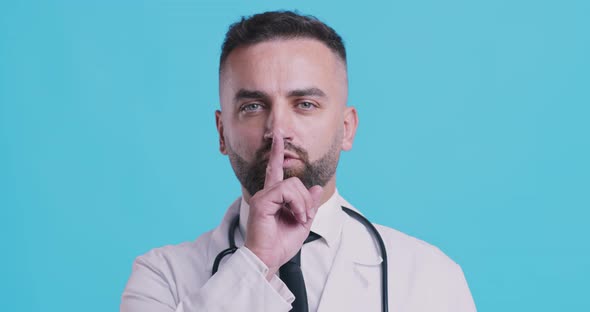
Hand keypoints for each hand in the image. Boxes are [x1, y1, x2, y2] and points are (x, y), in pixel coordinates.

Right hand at [244, 133, 323, 279]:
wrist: (268, 258)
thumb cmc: (280, 244)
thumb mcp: (303, 222)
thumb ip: (309, 204)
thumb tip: (316, 187)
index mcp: (274, 197)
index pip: (275, 169)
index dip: (276, 152)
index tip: (278, 137)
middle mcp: (266, 193)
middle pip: (293, 181)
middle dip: (306, 198)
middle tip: (306, 216)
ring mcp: (263, 196)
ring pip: (292, 185)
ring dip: (303, 203)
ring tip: (301, 218)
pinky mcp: (262, 202)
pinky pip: (285, 192)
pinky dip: (297, 204)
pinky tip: (296, 216)